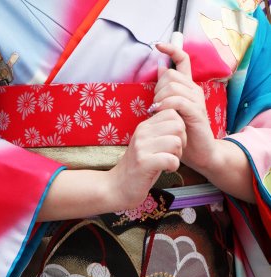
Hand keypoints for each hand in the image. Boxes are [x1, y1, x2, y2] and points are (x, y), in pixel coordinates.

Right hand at [109, 108, 185, 209]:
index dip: (180, 128)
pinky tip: (166, 170)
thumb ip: (160, 132)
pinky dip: (173, 167)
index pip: (172, 113)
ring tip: (168, 163)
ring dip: (178, 156)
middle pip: (178, 126)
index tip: (172, 142)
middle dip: (182, 142)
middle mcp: (142, 133)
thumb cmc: (139, 167)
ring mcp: (142, 147)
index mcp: (144, 126)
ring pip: (176, 142)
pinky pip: (171, 159)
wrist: (117, 187)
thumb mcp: (148, 144)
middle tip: (173, 154)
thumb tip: (180, 121)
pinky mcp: (144, 163)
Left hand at [154, 42, 215, 173]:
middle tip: (154, 106)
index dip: (172, 49)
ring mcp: (197, 101)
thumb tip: (161, 69)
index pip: (183, 60)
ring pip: (173, 86)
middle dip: (157, 88)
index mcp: (188, 88)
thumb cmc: (184, 133)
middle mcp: (194, 90)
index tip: (158, 45)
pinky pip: (178, 101)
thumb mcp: (172, 110)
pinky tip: (160, 113)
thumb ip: (167, 91)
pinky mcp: (196, 113)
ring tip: (156, 112)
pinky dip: (166, 105)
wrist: (201, 154)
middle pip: (172, 75)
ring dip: (160, 98)